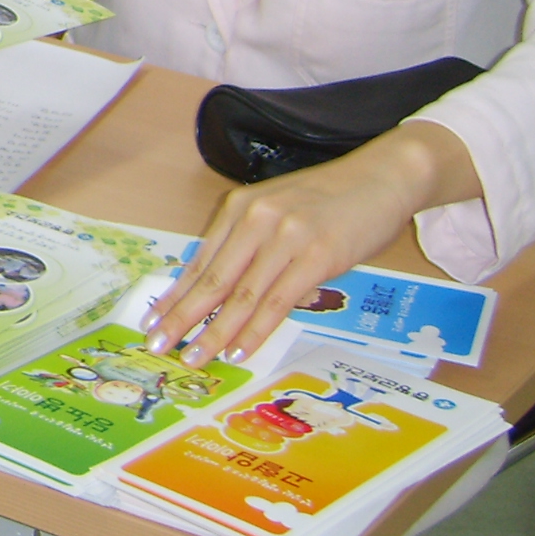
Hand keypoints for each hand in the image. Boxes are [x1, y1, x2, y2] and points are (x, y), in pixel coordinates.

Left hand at [148, 123, 479, 366]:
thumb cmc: (331, 200)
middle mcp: (255, 220)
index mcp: (240, 208)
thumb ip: (252, 245)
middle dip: (182, 317)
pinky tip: (238, 350)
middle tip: (157, 345)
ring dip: (214, 332)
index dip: (176, 294)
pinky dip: (255, 330)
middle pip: (211, 279)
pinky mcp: (317, 257)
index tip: (152, 320)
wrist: (381, 178)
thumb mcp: (278, 212)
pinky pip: (277, 302)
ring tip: (193, 357)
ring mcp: (285, 238)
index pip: (200, 261)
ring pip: (240, 295)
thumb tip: (226, 292)